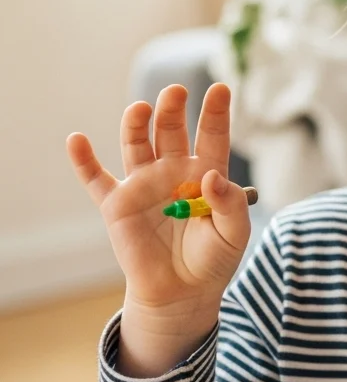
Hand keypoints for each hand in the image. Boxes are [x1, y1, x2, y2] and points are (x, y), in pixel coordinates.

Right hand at [66, 83, 250, 314]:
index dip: (216, 112)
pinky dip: (85, 161)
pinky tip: (76, 140)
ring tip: (141, 108)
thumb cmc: (214, 258)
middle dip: (172, 109)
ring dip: (136, 124)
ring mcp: (144, 184)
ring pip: (137, 145)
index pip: (212, 135)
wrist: (181, 293)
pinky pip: (97, 180)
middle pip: (171, 131)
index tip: (221, 88)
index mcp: (206, 171)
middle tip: (176, 91)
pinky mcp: (117, 205)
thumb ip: (230, 203)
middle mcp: (173, 170)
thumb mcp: (234, 233)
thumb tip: (212, 176)